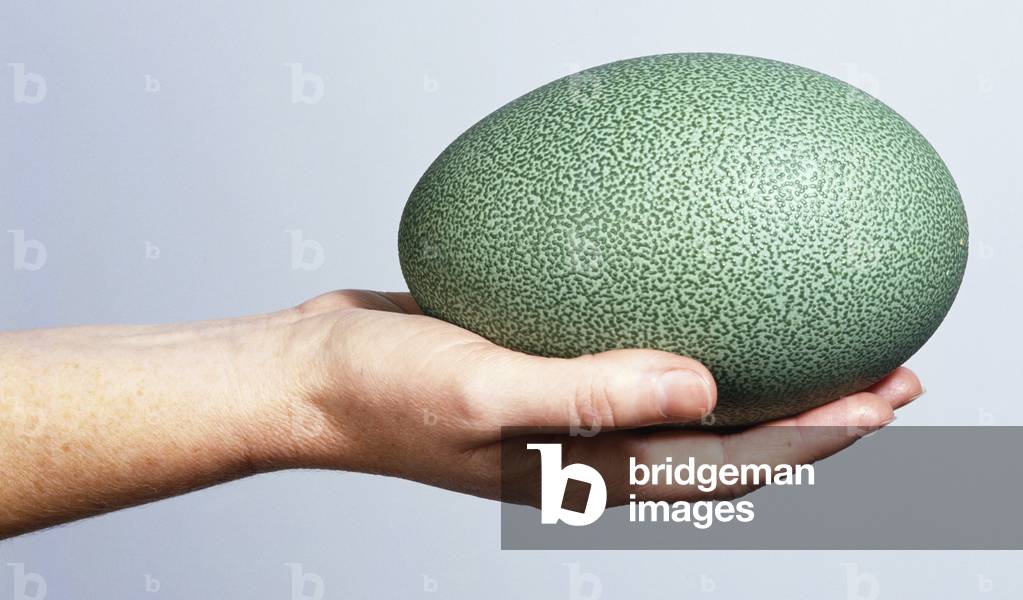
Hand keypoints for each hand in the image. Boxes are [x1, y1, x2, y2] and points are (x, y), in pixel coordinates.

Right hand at [256, 290, 922, 505]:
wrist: (311, 377)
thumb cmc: (380, 392)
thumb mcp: (479, 390)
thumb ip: (587, 395)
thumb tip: (703, 388)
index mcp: (587, 470)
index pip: (730, 463)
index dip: (817, 436)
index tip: (887, 397)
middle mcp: (592, 451)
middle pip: (731, 444)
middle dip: (816, 418)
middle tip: (889, 373)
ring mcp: (572, 417)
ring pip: (693, 412)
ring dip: (766, 388)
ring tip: (823, 350)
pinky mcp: (549, 373)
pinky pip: (639, 368)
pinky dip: (692, 356)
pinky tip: (705, 314)